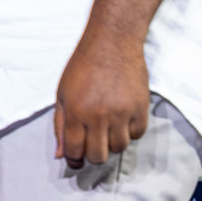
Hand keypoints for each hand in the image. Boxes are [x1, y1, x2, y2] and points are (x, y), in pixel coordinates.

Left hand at [54, 31, 149, 168]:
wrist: (113, 41)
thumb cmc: (83, 66)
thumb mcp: (62, 94)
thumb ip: (60, 125)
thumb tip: (62, 155)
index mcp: (76, 112)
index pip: (74, 151)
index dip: (74, 158)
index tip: (77, 157)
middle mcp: (99, 115)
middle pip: (98, 156)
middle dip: (93, 154)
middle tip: (94, 142)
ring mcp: (122, 112)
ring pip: (119, 147)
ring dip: (113, 143)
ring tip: (110, 128)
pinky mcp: (141, 106)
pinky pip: (138, 134)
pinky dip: (131, 132)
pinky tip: (124, 120)